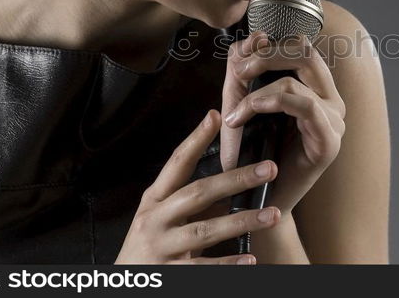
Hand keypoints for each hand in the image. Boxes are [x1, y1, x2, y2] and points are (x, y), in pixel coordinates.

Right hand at [115, 109, 281, 263]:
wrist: (126, 287)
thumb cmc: (152, 247)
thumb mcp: (163, 218)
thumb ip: (191, 200)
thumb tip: (234, 176)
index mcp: (154, 200)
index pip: (177, 163)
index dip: (196, 140)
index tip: (216, 117)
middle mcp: (154, 220)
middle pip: (199, 192)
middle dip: (236, 179)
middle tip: (269, 168)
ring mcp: (160, 248)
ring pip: (206, 230)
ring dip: (242, 221)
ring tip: (273, 214)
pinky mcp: (169, 275)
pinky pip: (204, 268)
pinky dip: (228, 264)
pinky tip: (250, 259)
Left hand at [219, 31, 346, 215]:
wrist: (255, 200)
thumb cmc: (250, 152)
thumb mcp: (242, 101)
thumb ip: (246, 69)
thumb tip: (255, 36)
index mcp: (317, 88)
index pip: (301, 46)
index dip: (269, 44)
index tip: (240, 60)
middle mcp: (331, 100)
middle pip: (306, 51)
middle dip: (266, 56)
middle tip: (239, 73)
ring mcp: (334, 121)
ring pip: (300, 79)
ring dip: (260, 88)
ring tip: (235, 109)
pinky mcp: (329, 142)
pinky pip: (305, 106)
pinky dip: (270, 102)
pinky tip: (248, 112)